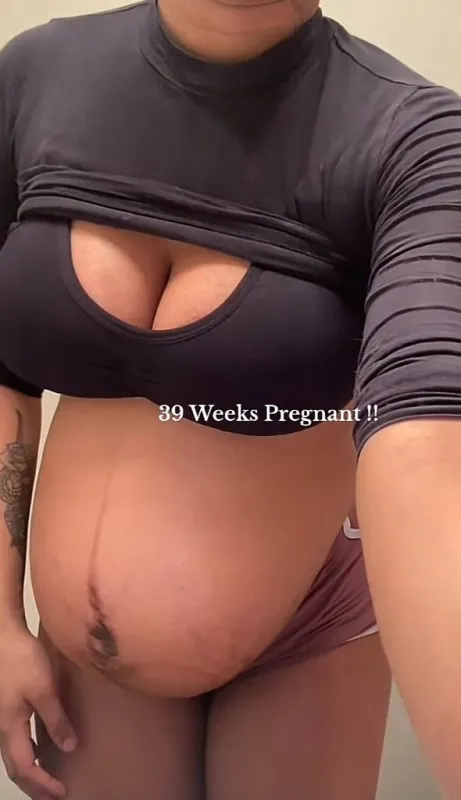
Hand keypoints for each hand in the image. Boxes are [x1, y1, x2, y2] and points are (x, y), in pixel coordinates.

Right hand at [0, 623, 76, 797]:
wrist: (4, 636)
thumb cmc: (22, 661)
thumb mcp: (43, 691)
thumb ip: (55, 720)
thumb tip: (69, 747)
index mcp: (10, 728)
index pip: (24, 769)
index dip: (42, 785)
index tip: (62, 792)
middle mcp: (3, 728)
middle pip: (15, 767)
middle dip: (34, 786)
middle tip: (54, 796)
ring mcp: (3, 718)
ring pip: (14, 755)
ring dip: (30, 771)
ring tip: (48, 779)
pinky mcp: (8, 706)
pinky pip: (16, 740)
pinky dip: (28, 753)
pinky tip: (41, 747)